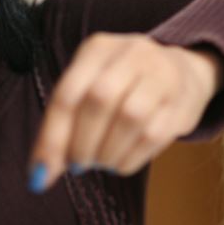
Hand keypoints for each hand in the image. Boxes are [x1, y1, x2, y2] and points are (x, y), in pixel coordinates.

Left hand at [31, 34, 223, 190]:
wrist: (183, 72)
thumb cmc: (123, 86)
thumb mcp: (89, 89)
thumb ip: (63, 125)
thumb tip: (40, 174)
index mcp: (98, 48)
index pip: (68, 94)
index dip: (52, 139)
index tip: (40, 176)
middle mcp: (132, 53)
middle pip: (99, 101)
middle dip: (82, 144)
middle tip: (79, 165)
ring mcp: (162, 74)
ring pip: (130, 117)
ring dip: (108, 152)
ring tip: (101, 162)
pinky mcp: (182, 101)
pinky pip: (154, 135)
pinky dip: (130, 158)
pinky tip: (121, 163)